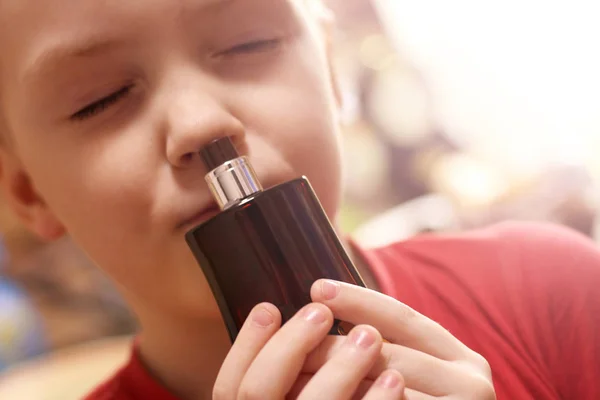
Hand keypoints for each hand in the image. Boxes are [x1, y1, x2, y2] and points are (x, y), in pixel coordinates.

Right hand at [213, 301, 404, 398]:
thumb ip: (281, 385)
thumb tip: (283, 327)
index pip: (229, 388)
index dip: (246, 344)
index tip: (270, 307)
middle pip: (259, 392)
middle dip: (290, 343)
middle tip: (320, 311)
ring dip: (341, 366)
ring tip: (370, 335)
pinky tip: (394, 378)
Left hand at [297, 280, 495, 399]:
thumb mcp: (418, 372)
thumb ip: (386, 348)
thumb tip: (324, 313)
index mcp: (461, 357)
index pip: (403, 317)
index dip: (359, 300)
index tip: (318, 288)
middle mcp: (472, 383)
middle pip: (387, 354)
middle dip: (333, 347)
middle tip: (289, 341)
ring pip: (384, 390)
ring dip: (334, 383)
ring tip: (291, 375)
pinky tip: (320, 399)